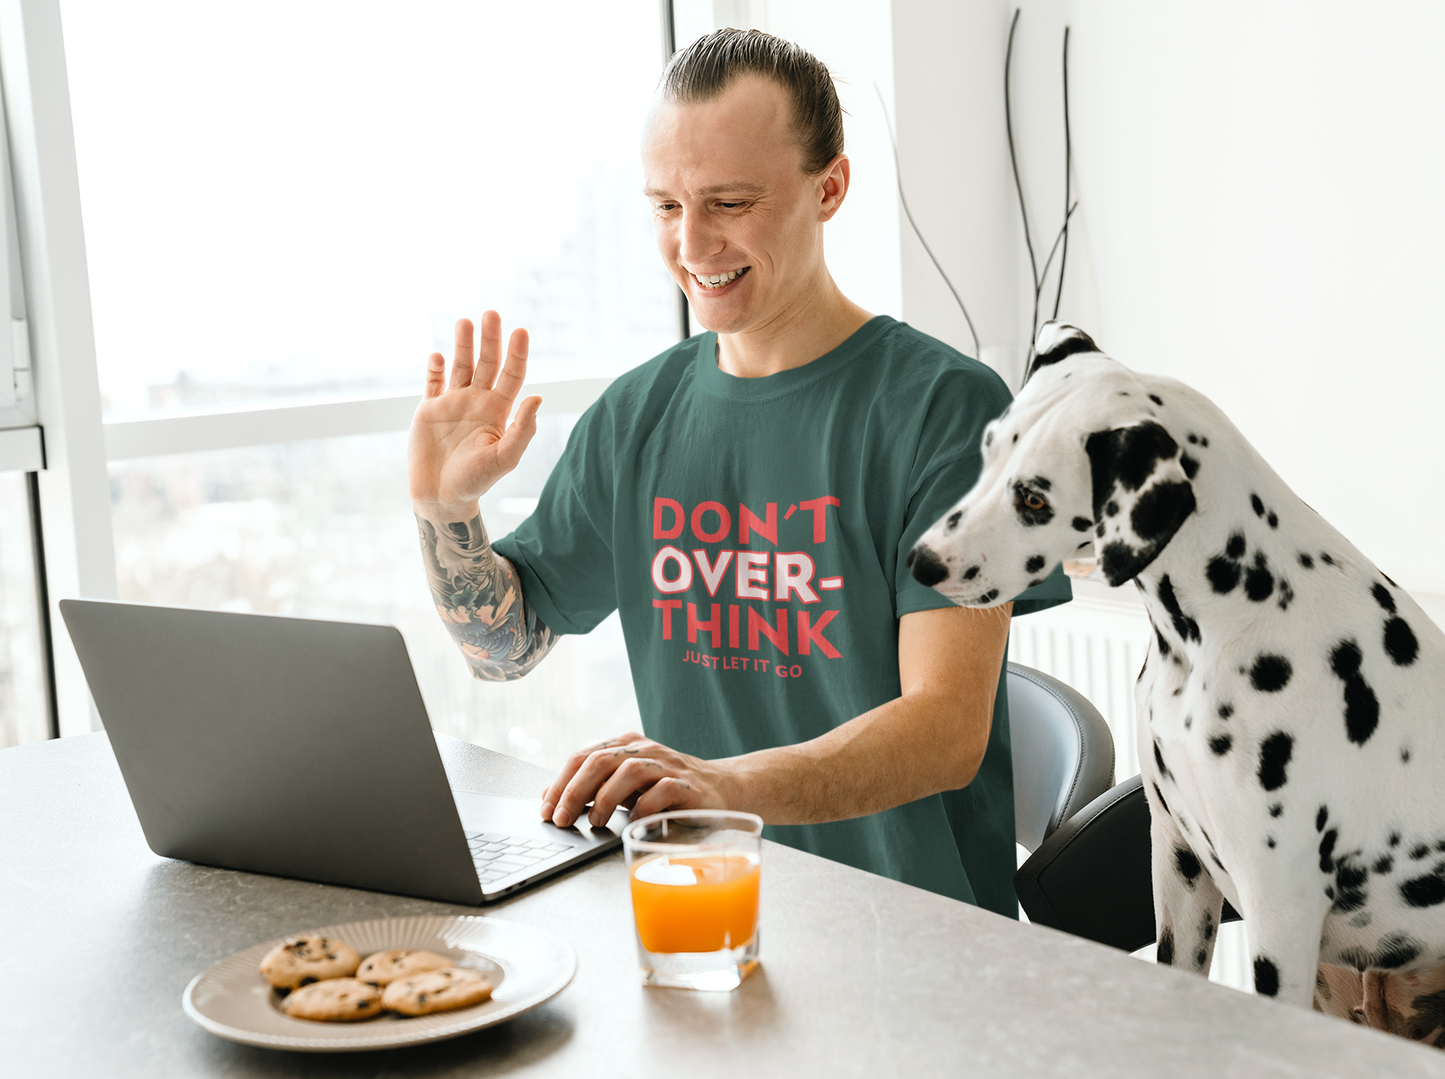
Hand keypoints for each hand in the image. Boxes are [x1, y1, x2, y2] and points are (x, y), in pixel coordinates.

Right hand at [408, 313, 540, 515]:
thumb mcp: (504, 458)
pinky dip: (434, 368)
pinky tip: (438, 356)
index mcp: (498, 411)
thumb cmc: (476, 482)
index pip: (512, 375)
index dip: (517, 353)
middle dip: (490, 339)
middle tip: (491, 313)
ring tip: (465, 321)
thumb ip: (522, 429)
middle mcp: (477, 402)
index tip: (521, 330)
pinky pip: (432, 383)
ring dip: (463, 344)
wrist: (441, 498)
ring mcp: (452, 404)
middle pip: (487, 363)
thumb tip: (537, 397)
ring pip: (460, 366)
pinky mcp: (429, 410)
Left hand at [541, 732, 730, 828]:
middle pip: (600, 761)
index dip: (560, 783)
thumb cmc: (665, 789)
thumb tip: (550, 798)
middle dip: (575, 792)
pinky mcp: (689, 785)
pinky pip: (663, 790)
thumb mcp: (624, 786)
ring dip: (606, 799)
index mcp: (624, 744)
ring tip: (595, 822)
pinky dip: (645, 806)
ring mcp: (667, 765)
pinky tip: (636, 821)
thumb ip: (592, 787)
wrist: (721, 788)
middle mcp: (644, 749)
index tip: (546, 810)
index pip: (582, 756)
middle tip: (562, 819)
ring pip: (629, 771)